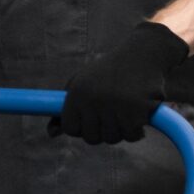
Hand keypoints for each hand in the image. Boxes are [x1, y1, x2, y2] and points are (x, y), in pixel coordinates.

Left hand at [54, 21, 189, 143]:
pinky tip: (138, 115)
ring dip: (120, 130)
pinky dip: (136, 131)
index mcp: (76, 93)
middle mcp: (93, 99)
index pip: (70, 128)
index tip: (92, 118)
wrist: (142, 55)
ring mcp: (114, 106)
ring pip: (112, 138)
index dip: (82, 127)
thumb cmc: (107, 73)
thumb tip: (51, 134)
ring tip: (124, 111)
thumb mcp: (81, 85)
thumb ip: (64, 109)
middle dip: (101, 131)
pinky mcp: (136, 111)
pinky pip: (132, 136)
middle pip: (91, 138)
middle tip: (111, 115)